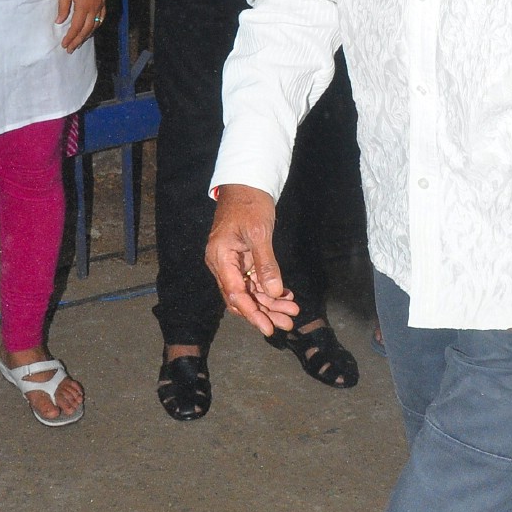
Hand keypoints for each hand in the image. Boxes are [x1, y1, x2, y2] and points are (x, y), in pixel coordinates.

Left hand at [57, 0, 104, 50]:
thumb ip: (63, 7)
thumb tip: (59, 22)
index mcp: (83, 5)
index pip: (76, 27)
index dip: (70, 37)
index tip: (64, 45)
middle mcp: (94, 7)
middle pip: (87, 29)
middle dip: (78, 40)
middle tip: (70, 49)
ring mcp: (100, 4)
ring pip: (95, 25)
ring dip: (87, 35)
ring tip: (79, 42)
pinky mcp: (103, 0)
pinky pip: (101, 17)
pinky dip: (96, 25)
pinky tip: (92, 28)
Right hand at [205, 183, 298, 335]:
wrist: (246, 184)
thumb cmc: (250, 204)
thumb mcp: (260, 233)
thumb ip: (266, 264)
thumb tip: (274, 292)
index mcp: (220, 258)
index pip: (235, 294)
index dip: (252, 312)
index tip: (268, 327)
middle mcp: (222, 264)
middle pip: (242, 298)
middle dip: (265, 312)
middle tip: (287, 324)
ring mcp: (232, 262)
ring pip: (249, 291)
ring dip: (269, 304)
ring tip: (291, 313)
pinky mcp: (242, 259)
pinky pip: (253, 280)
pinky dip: (269, 289)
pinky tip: (285, 297)